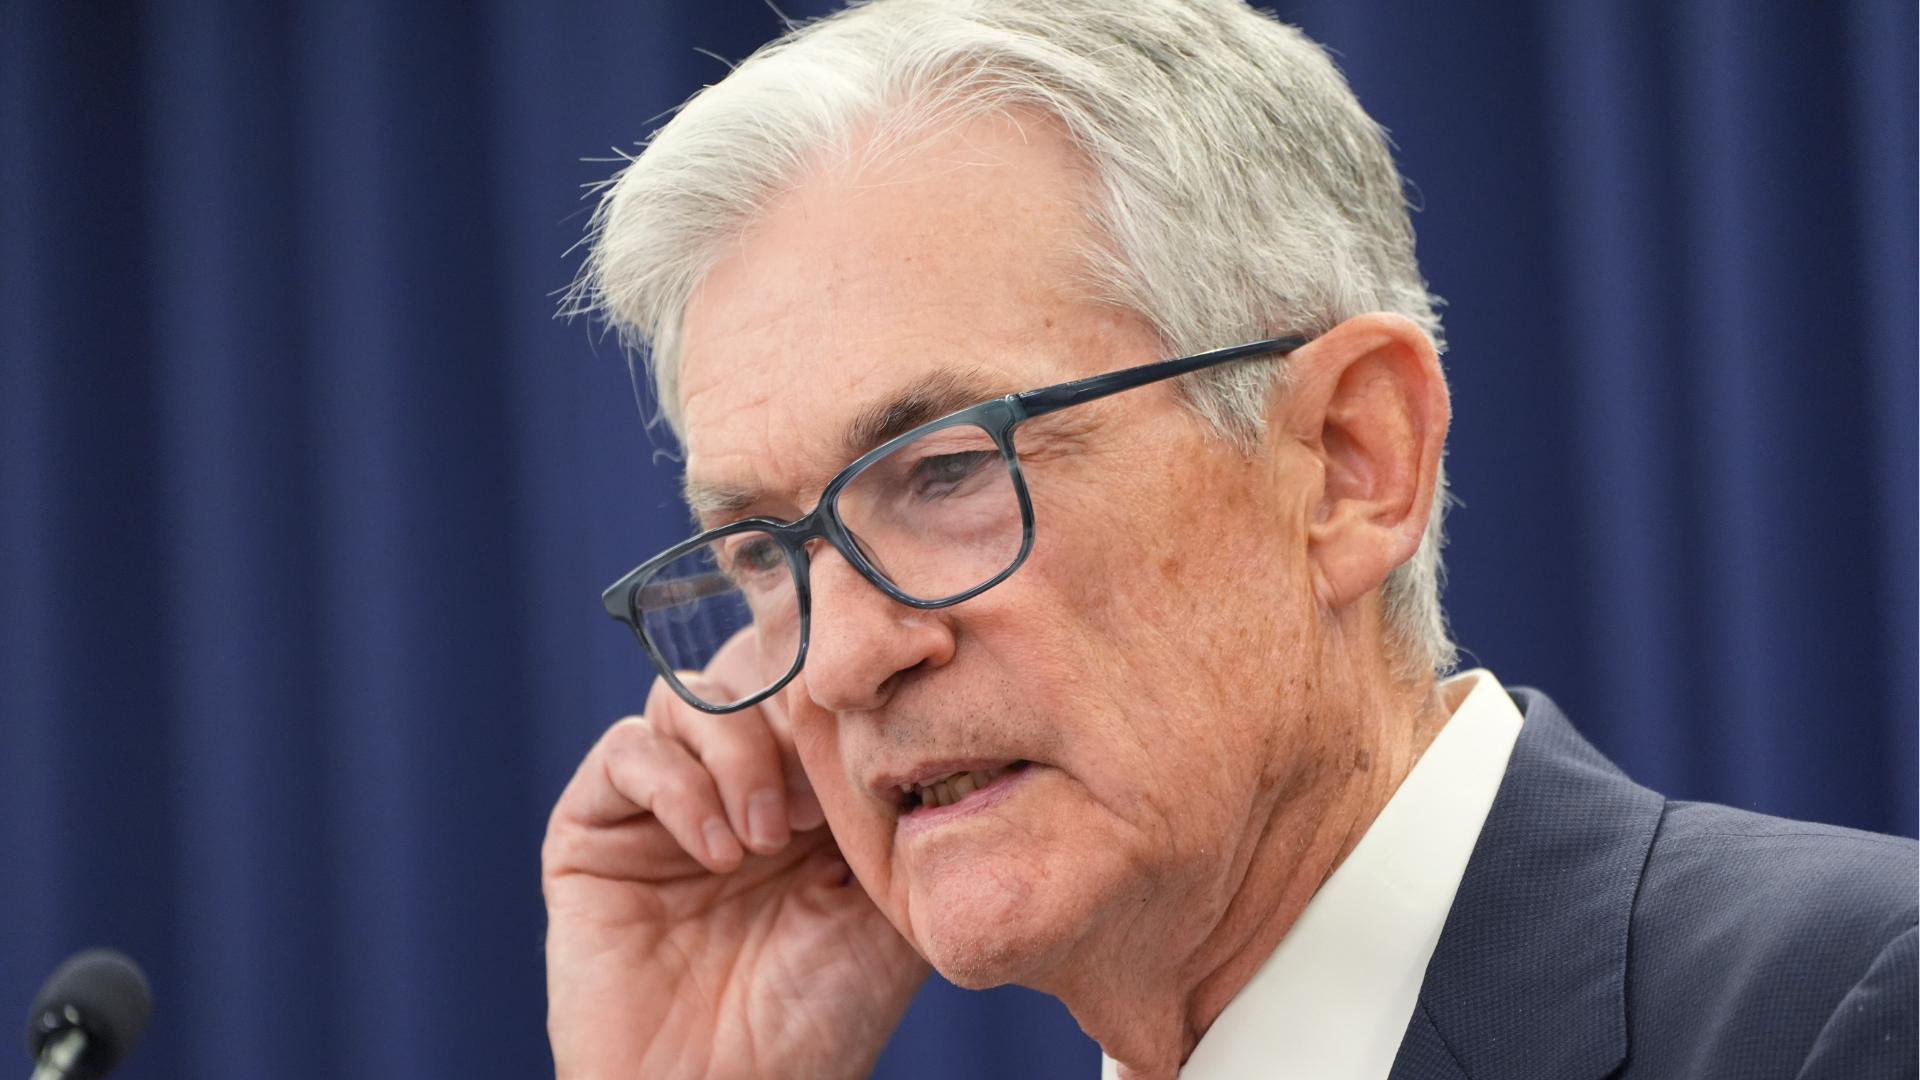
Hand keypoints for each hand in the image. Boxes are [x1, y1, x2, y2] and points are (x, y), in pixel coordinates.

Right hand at [543, 631, 928, 1078]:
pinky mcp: (593, 832)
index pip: (812, 686)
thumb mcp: (892, 906)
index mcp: (806, 791)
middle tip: (823, 787)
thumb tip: (916, 720)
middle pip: (746, 672)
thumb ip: (901, 813)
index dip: (840, 689)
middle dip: (789, 710)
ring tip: (772, 837)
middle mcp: (731, 785)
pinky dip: (678, 784)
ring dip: (739, 751)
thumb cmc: (820, 1023)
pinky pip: (626, 752)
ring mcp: (661, 806)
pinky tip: (720, 851)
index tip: (878, 722)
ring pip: (688, 699)